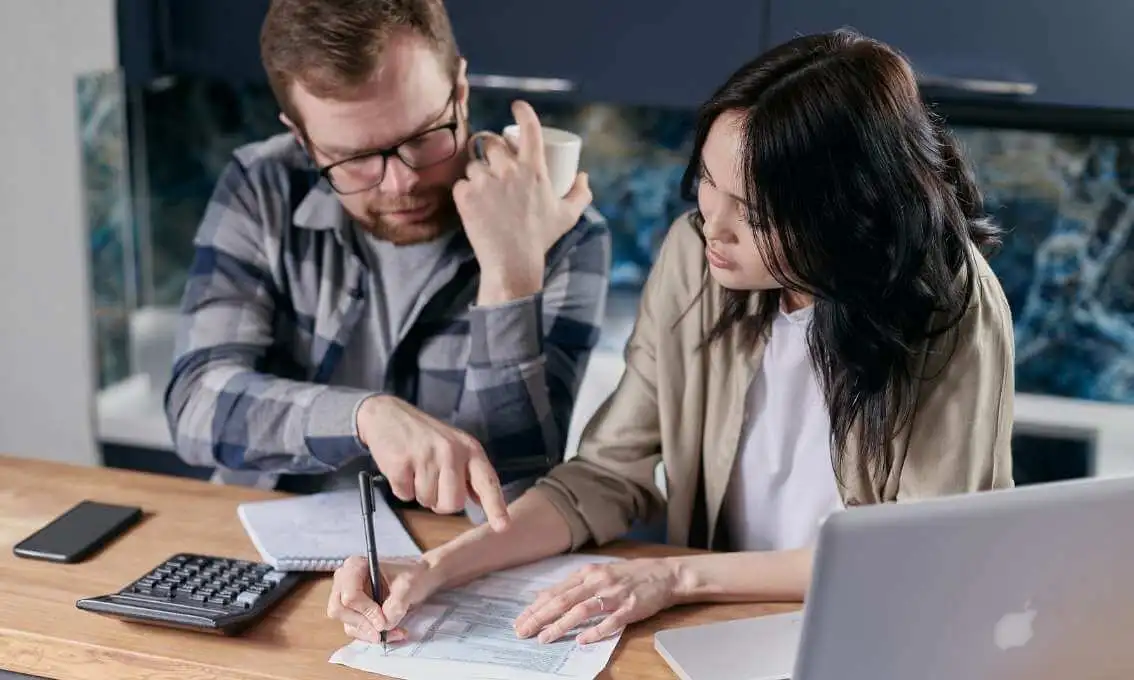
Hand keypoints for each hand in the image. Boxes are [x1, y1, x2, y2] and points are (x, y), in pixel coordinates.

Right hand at [328, 555, 445, 641]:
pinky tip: (392, 632)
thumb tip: (383, 625)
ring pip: (347, 623)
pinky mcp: (354, 612)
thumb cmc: (413, 574)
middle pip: (339, 610)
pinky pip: (356, 629)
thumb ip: (395, 604)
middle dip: (363, 624)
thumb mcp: (408, 585)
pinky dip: (372, 635)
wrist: (420, 578)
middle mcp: (345, 581)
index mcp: (355, 566)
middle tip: (383, 631)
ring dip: (370, 633)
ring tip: (396, 632)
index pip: (349, 595)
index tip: (383, 620)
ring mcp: (347, 597)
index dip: (366, 611)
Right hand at [356, 395, 509, 530]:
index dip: (495, 506)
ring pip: (427, 501)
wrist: (386, 414)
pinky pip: (405, 495)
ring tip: (415, 469)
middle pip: (453, 503)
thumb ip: (468, 473)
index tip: (503, 526)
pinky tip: (402, 467)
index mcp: (469, 448)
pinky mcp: (402, 462)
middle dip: (440, 502)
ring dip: (419, 493)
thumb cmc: (424, 435)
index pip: (487, 481)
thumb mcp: (454, 446)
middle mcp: (451, 451)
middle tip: (432, 481)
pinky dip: (402, 488)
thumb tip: (481, 501)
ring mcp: (426, 456)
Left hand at [454, 100, 591, 296]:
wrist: (512, 262)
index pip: (529, 129)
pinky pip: (461, 183)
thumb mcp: (567, 216)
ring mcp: (485, 182)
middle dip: (491, 148)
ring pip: (474, 164)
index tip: (517, 106)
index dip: (523, 112)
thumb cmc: (541, 238)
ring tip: (485, 191)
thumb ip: (580, 194)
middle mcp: (509, 170)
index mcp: (534, 169)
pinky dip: (465, 192)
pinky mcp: (465, 196)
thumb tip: (583, 176)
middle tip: (493, 163)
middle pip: (492, 143)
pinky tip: (473, 204)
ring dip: (478, 173)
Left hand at [513, 558, 679, 644]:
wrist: (664, 574)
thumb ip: (573, 585)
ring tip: (545, 638)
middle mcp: (598, 581)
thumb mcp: (598, 574)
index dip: (535, 607)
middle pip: (563, 601)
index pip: (555, 592)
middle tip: (523, 631)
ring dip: (561, 625)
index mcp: (588, 574)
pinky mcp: (630, 608)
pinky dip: (595, 631)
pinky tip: (581, 640)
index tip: (519, 620)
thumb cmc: (629, 575)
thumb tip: (544, 596)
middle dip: (540, 617)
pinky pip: (610, 621)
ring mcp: (614, 595)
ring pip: (582, 610)